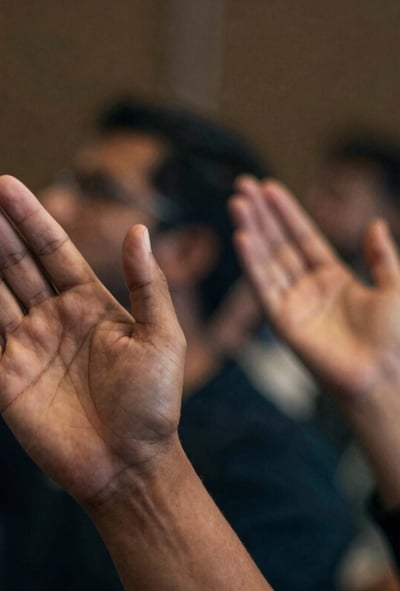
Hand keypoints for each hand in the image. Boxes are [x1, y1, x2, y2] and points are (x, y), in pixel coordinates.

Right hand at [0, 176, 184, 506]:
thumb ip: (148, 284)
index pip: (52, 248)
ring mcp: (25, 348)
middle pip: (13, 262)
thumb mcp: (163, 339)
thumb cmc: (154, 405)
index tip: (3, 183)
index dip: (28, 216)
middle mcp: (51, 319)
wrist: (130, 467)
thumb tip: (138, 228)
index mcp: (89, 303)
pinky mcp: (4, 381)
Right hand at [231, 177, 399, 400]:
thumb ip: (381, 256)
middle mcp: (307, 288)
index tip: (269, 187)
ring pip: (266, 259)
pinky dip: (251, 261)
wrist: (384, 374)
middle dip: (261, 214)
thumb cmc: (395, 337)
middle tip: (242, 185)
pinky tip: (242, 236)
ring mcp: (291, 303)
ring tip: (237, 201)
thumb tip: (375, 223)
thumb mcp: (396, 287)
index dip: (286, 212)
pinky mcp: (281, 320)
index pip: (303, 237)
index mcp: (333, 279)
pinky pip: (262, 285)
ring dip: (251, 229)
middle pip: (278, 243)